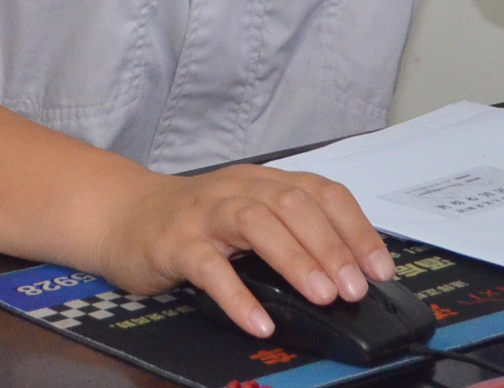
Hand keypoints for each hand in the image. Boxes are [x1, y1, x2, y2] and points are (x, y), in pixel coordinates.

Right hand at [88, 164, 396, 338]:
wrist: (122, 214)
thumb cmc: (193, 222)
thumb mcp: (247, 217)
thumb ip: (290, 234)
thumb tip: (348, 274)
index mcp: (264, 182)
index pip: (321, 193)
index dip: (356, 229)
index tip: (380, 268)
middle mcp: (239, 189)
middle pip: (294, 205)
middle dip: (331, 247)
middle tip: (355, 288)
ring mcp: (205, 213)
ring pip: (256, 224)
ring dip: (296, 260)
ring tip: (322, 296)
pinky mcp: (175, 243)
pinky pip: (209, 268)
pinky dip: (238, 295)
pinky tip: (259, 321)